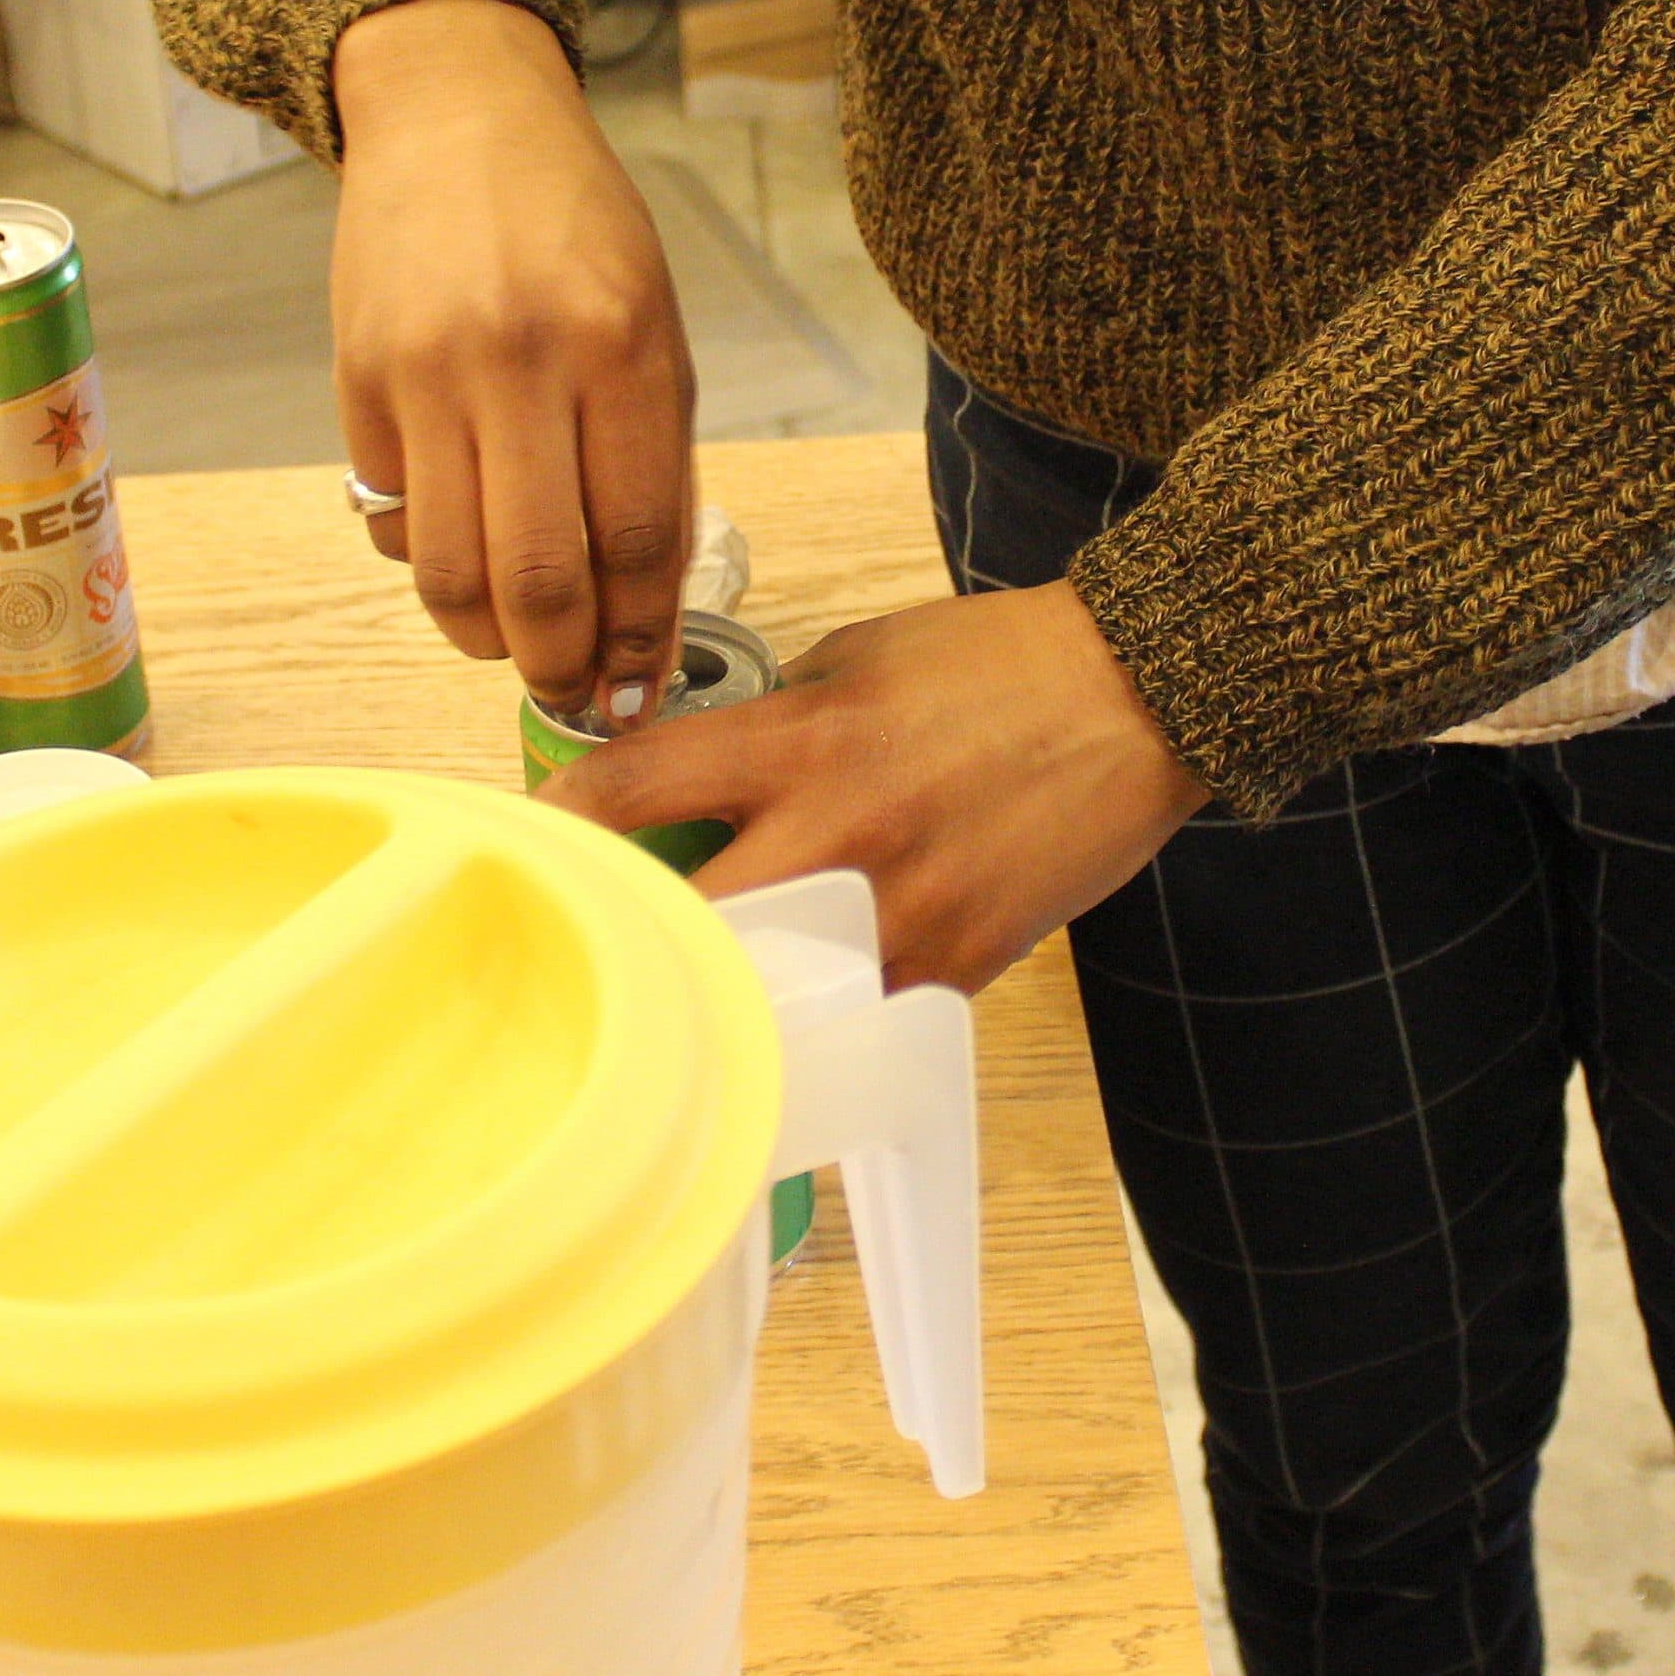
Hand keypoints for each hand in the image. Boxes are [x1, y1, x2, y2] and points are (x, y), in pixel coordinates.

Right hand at [330, 0, 693, 721]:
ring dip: (485, 638)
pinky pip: (391, 517)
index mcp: (622, 348)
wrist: (457, 121)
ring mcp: (427, 374)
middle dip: (560, 665)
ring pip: (446, 571)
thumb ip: (654, 460)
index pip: (635, 538)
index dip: (640, 637)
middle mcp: (521, 361)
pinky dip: (428, 556)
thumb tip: (646, 604)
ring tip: (514, 644)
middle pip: (537, 577)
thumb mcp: (656, 328)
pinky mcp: (356, 382)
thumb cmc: (577, 232)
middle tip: (574, 690)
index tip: (641, 685)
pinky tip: (461, 541)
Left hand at [539, 581, 1210, 991]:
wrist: (1136, 701)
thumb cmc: (993, 667)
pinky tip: (801, 1004)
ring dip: (721, 1002)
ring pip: (766, 1004)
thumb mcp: (856, 658)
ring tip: (689, 1002)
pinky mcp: (956, 969)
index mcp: (804, 744)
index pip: (636, 788)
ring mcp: (901, 919)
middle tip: (598, 951)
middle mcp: (841, 839)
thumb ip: (769, 723)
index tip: (538, 842)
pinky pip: (855, 1018)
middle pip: (682, 928)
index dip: (561, 820)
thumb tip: (697, 781)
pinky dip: (820, 1015)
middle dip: (629, 943)